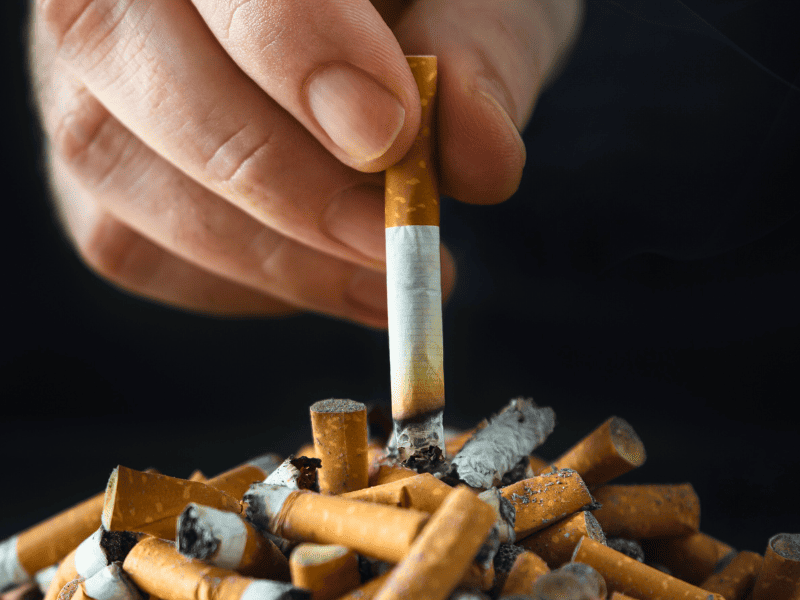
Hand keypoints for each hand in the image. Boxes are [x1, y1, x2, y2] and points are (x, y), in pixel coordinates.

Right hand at [29, 0, 582, 325]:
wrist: (366, 36)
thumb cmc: (424, 3)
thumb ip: (478, 57)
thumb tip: (484, 163)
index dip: (293, 51)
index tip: (387, 136)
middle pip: (140, 66)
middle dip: (280, 177)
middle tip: (389, 238)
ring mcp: (81, 82)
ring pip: (119, 171)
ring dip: (268, 254)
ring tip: (383, 276)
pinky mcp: (97, 172)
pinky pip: (130, 246)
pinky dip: (235, 280)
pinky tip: (321, 273)